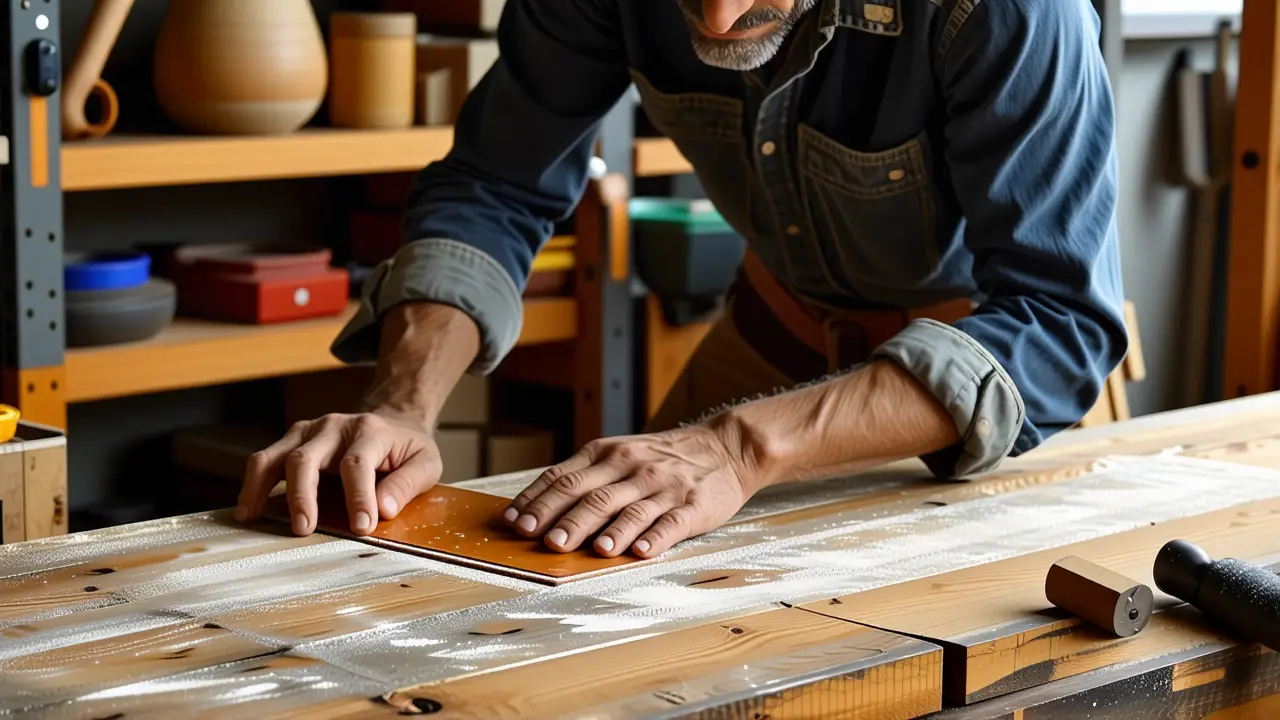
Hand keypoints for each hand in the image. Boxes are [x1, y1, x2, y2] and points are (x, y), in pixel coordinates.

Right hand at [235, 412, 441, 536]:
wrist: (394, 419)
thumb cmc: (408, 448)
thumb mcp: (426, 463)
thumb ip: (407, 484)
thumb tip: (383, 510)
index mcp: (371, 431)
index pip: (357, 464)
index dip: (358, 497)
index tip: (361, 527)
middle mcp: (335, 427)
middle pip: (306, 458)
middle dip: (302, 496)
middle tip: (303, 528)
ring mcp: (310, 431)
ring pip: (275, 456)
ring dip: (262, 487)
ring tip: (253, 516)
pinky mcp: (295, 440)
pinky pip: (266, 459)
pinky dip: (253, 483)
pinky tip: (248, 508)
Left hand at [502, 423, 754, 558]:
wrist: (725, 446)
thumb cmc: (661, 457)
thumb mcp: (620, 453)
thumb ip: (585, 476)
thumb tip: (537, 509)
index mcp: (607, 454)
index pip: (564, 477)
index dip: (537, 500)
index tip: (514, 522)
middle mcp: (633, 467)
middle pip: (593, 494)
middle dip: (566, 519)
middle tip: (544, 542)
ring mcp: (664, 487)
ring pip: (630, 509)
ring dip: (610, 531)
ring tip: (593, 551)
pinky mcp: (693, 505)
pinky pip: (672, 522)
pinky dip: (656, 538)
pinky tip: (642, 551)